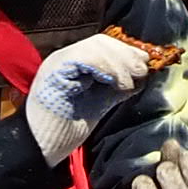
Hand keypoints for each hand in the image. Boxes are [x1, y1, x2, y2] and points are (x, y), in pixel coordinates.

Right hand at [23, 32, 155, 161]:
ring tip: (127, 83)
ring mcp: (58, 63)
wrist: (41, 147)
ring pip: (94, 46)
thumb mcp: (100, 103)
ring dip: (118, 63)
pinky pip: (81, 58)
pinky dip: (102, 66)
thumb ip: (116, 88)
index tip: (146, 64)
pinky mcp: (53, 72)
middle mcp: (65, 58)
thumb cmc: (66, 129)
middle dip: (127, 54)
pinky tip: (113, 82)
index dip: (128, 51)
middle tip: (141, 72)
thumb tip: (142, 77)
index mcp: (75, 64)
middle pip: (101, 41)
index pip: (105, 45)